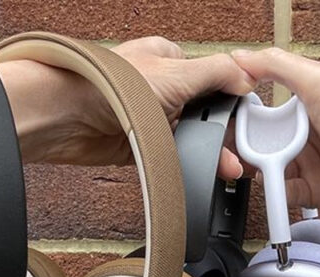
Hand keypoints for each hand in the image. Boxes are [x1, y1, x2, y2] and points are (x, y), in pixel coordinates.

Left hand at [0, 36, 254, 178]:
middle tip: (244, 151)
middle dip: (225, 133)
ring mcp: (151, 117)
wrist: (67, 117)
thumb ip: (218, 72)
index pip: (215, 77)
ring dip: (210, 152)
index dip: (234, 99)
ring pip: (191, 137)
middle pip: (205, 112)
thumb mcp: (177, 71)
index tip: (252, 121)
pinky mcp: (140, 144)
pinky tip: (204, 172)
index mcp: (171, 60)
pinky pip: (172, 157)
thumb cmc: (110, 85)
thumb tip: (249, 77)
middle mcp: (161, 87)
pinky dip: (188, 165)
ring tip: (230, 168)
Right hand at [232, 48, 319, 223]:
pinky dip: (275, 195)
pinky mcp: (313, 191)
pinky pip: (282, 194)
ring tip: (259, 170)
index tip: (229, 119)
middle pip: (258, 140)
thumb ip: (278, 66)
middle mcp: (304, 132)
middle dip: (244, 146)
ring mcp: (308, 163)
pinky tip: (278, 190)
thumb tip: (242, 57)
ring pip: (266, 168)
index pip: (259, 106)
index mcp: (303, 102)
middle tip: (238, 151)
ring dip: (257, 171)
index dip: (241, 113)